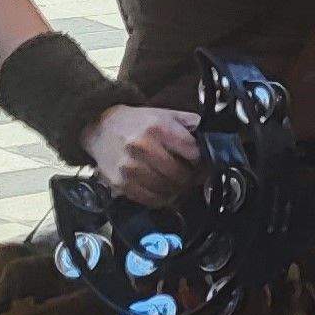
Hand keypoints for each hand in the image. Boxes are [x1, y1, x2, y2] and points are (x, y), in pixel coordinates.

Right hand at [82, 105, 202, 206]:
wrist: (101, 128)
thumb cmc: (137, 122)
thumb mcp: (166, 114)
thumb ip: (191, 124)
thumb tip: (212, 140)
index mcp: (158, 128)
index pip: (193, 153)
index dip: (201, 161)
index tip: (200, 163)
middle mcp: (143, 148)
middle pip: (181, 174)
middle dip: (190, 178)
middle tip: (190, 176)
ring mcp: (130, 168)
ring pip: (168, 190)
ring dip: (177, 190)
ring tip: (177, 183)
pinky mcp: (121, 183)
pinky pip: (151, 200)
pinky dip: (162, 198)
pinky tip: (163, 190)